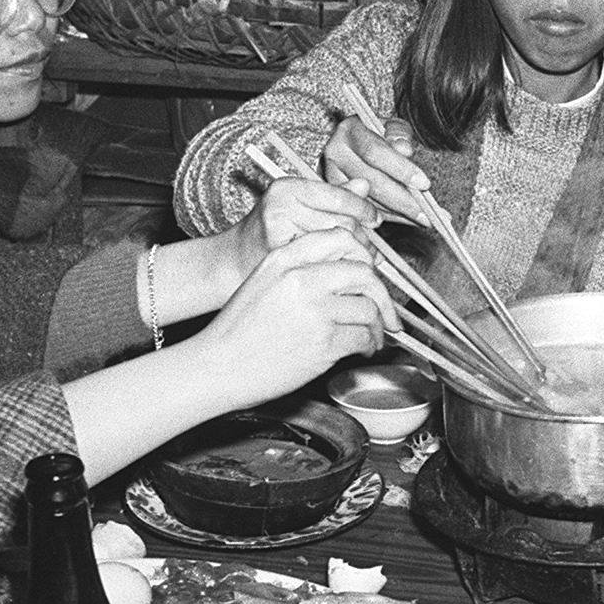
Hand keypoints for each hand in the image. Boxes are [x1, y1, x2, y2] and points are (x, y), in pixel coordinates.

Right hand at [192, 225, 391, 401]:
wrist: (217, 366)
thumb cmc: (239, 330)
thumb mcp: (263, 281)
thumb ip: (300, 267)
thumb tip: (348, 268)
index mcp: (284, 259)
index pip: (341, 237)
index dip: (363, 255)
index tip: (370, 272)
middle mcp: (301, 279)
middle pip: (364, 272)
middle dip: (382, 294)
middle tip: (386, 311)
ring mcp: (314, 310)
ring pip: (368, 307)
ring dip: (377, 325)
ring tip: (373, 335)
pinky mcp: (323, 342)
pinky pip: (363, 336)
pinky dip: (369, 344)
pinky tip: (362, 349)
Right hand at [219, 175, 372, 290]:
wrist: (234, 261)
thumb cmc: (271, 233)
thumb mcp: (299, 206)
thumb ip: (333, 196)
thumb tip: (365, 185)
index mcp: (287, 188)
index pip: (338, 196)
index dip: (362, 209)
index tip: (374, 220)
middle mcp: (281, 207)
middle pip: (341, 221)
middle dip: (362, 238)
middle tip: (372, 251)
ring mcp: (279, 234)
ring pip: (336, 246)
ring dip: (354, 257)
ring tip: (359, 263)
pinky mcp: (282, 260)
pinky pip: (324, 266)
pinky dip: (339, 270)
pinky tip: (342, 274)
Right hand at [317, 115, 438, 226]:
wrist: (350, 146)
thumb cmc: (376, 136)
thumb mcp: (390, 127)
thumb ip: (399, 134)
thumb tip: (404, 150)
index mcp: (350, 130)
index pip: (374, 151)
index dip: (400, 168)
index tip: (424, 184)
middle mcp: (335, 154)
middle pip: (370, 181)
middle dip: (402, 200)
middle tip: (427, 214)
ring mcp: (331, 178)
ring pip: (366, 201)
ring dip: (397, 213)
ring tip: (422, 220)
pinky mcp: (334, 198)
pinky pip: (361, 212)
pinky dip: (387, 217)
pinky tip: (406, 220)